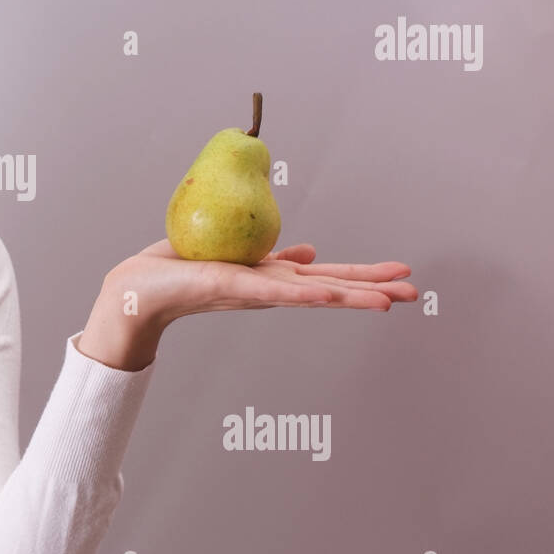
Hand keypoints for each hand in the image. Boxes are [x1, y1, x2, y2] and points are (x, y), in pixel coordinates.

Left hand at [114, 239, 417, 327]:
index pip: (327, 279)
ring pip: (314, 294)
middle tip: (416, 293)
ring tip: (392, 301)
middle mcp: (269, 289)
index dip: (364, 278)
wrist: (138, 289)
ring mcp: (255, 292)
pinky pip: (276, 290)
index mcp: (273, 279)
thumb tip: (309, 251)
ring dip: (353, 296)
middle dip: (373, 291)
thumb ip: (273, 257)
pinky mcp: (234, 288)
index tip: (400, 279)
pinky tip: (336, 294)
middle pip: (332, 289)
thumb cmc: (180, 270)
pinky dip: (308, 293)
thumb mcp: (237, 257)